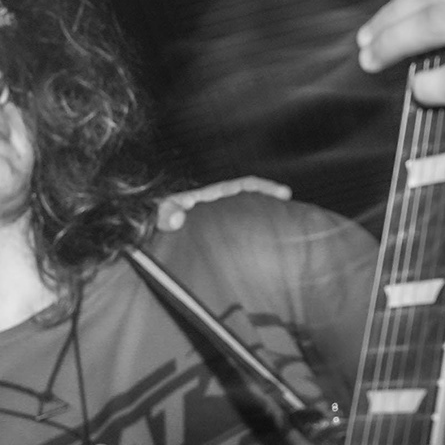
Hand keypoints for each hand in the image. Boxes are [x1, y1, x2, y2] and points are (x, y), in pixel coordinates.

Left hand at [152, 175, 291, 229]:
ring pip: (249, 219)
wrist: (149, 235)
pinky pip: (241, 238)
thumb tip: (179, 217)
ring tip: (288, 235)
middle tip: (294, 214)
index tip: (283, 194)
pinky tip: (265, 257)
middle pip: (251, 201)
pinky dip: (255, 243)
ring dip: (267, 223)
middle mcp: (217, 209)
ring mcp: (218, 224)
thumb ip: (166, 214)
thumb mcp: (159, 215)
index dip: (263, 187)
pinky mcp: (216, 240)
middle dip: (272, 204)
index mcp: (209, 198)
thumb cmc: (155, 221)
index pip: (241, 187)